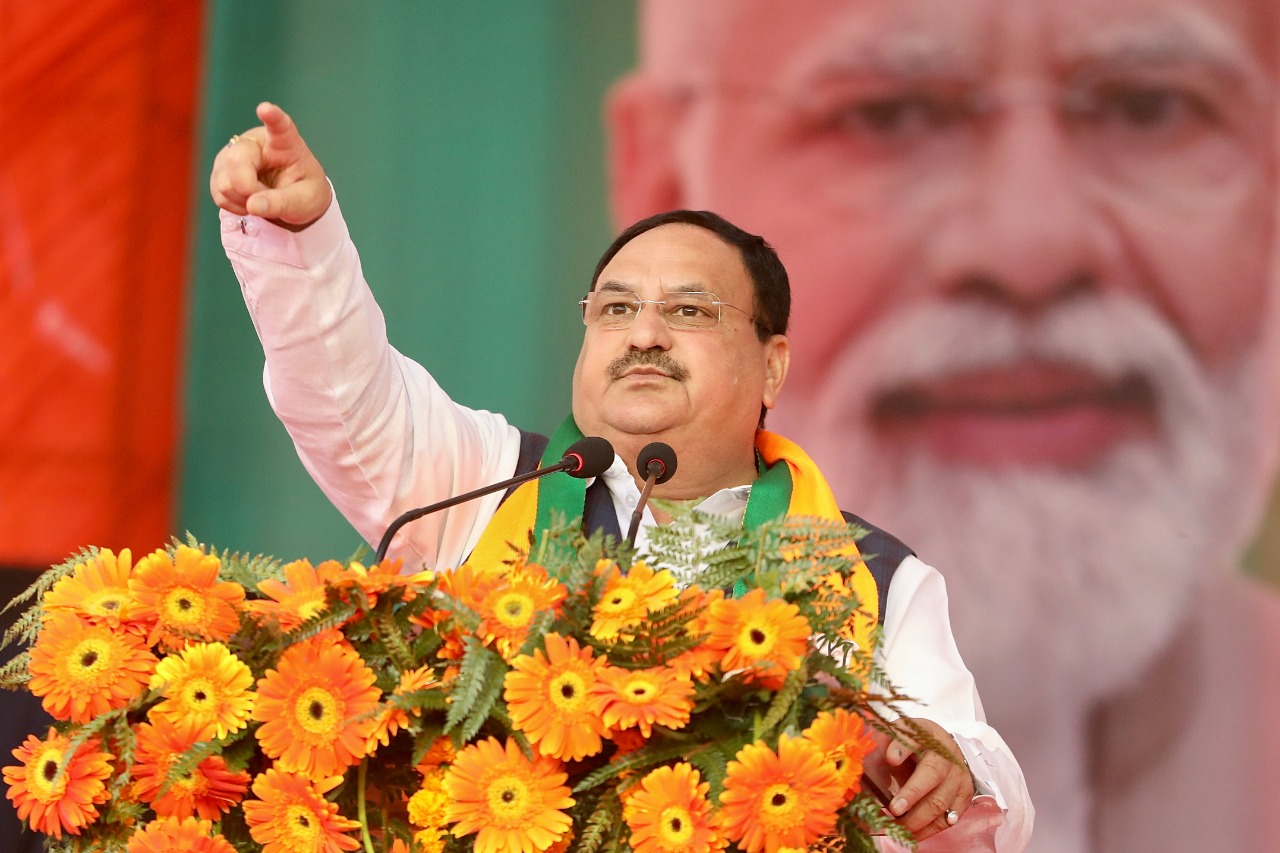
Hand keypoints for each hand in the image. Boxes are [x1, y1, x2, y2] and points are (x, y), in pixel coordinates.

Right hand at [209, 101, 331, 227]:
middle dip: (248, 189)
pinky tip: (248, 202)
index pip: (279, 125)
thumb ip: (282, 202)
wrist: (292, 199)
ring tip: (262, 199)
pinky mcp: (220, 170)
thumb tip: (252, 205)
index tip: (266, 109)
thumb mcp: (304, 201)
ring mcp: (233, 154)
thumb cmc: (303, 193)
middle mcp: (254, 142)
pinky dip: (233, 205)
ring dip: (243, 200)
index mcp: (284, 142)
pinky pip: (218, 193)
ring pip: (224, 182)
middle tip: (269, 199)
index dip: (272, 117)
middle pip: (236, 161)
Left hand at [863, 717, 973, 841]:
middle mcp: (948, 757)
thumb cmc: (914, 741)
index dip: (903, 750)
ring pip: (942, 803)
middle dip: (912, 796)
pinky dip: (930, 829)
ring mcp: (959, 778)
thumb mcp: (900, 732)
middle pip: (933, 777)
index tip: (890, 759)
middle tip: (892, 811)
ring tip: (898, 828)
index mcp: (930, 736)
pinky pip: (949, 818)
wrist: (941, 747)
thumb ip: (890, 741)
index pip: (916, 740)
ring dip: (918, 820)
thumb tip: (888, 758)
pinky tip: (914, 834)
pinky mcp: (964, 796)